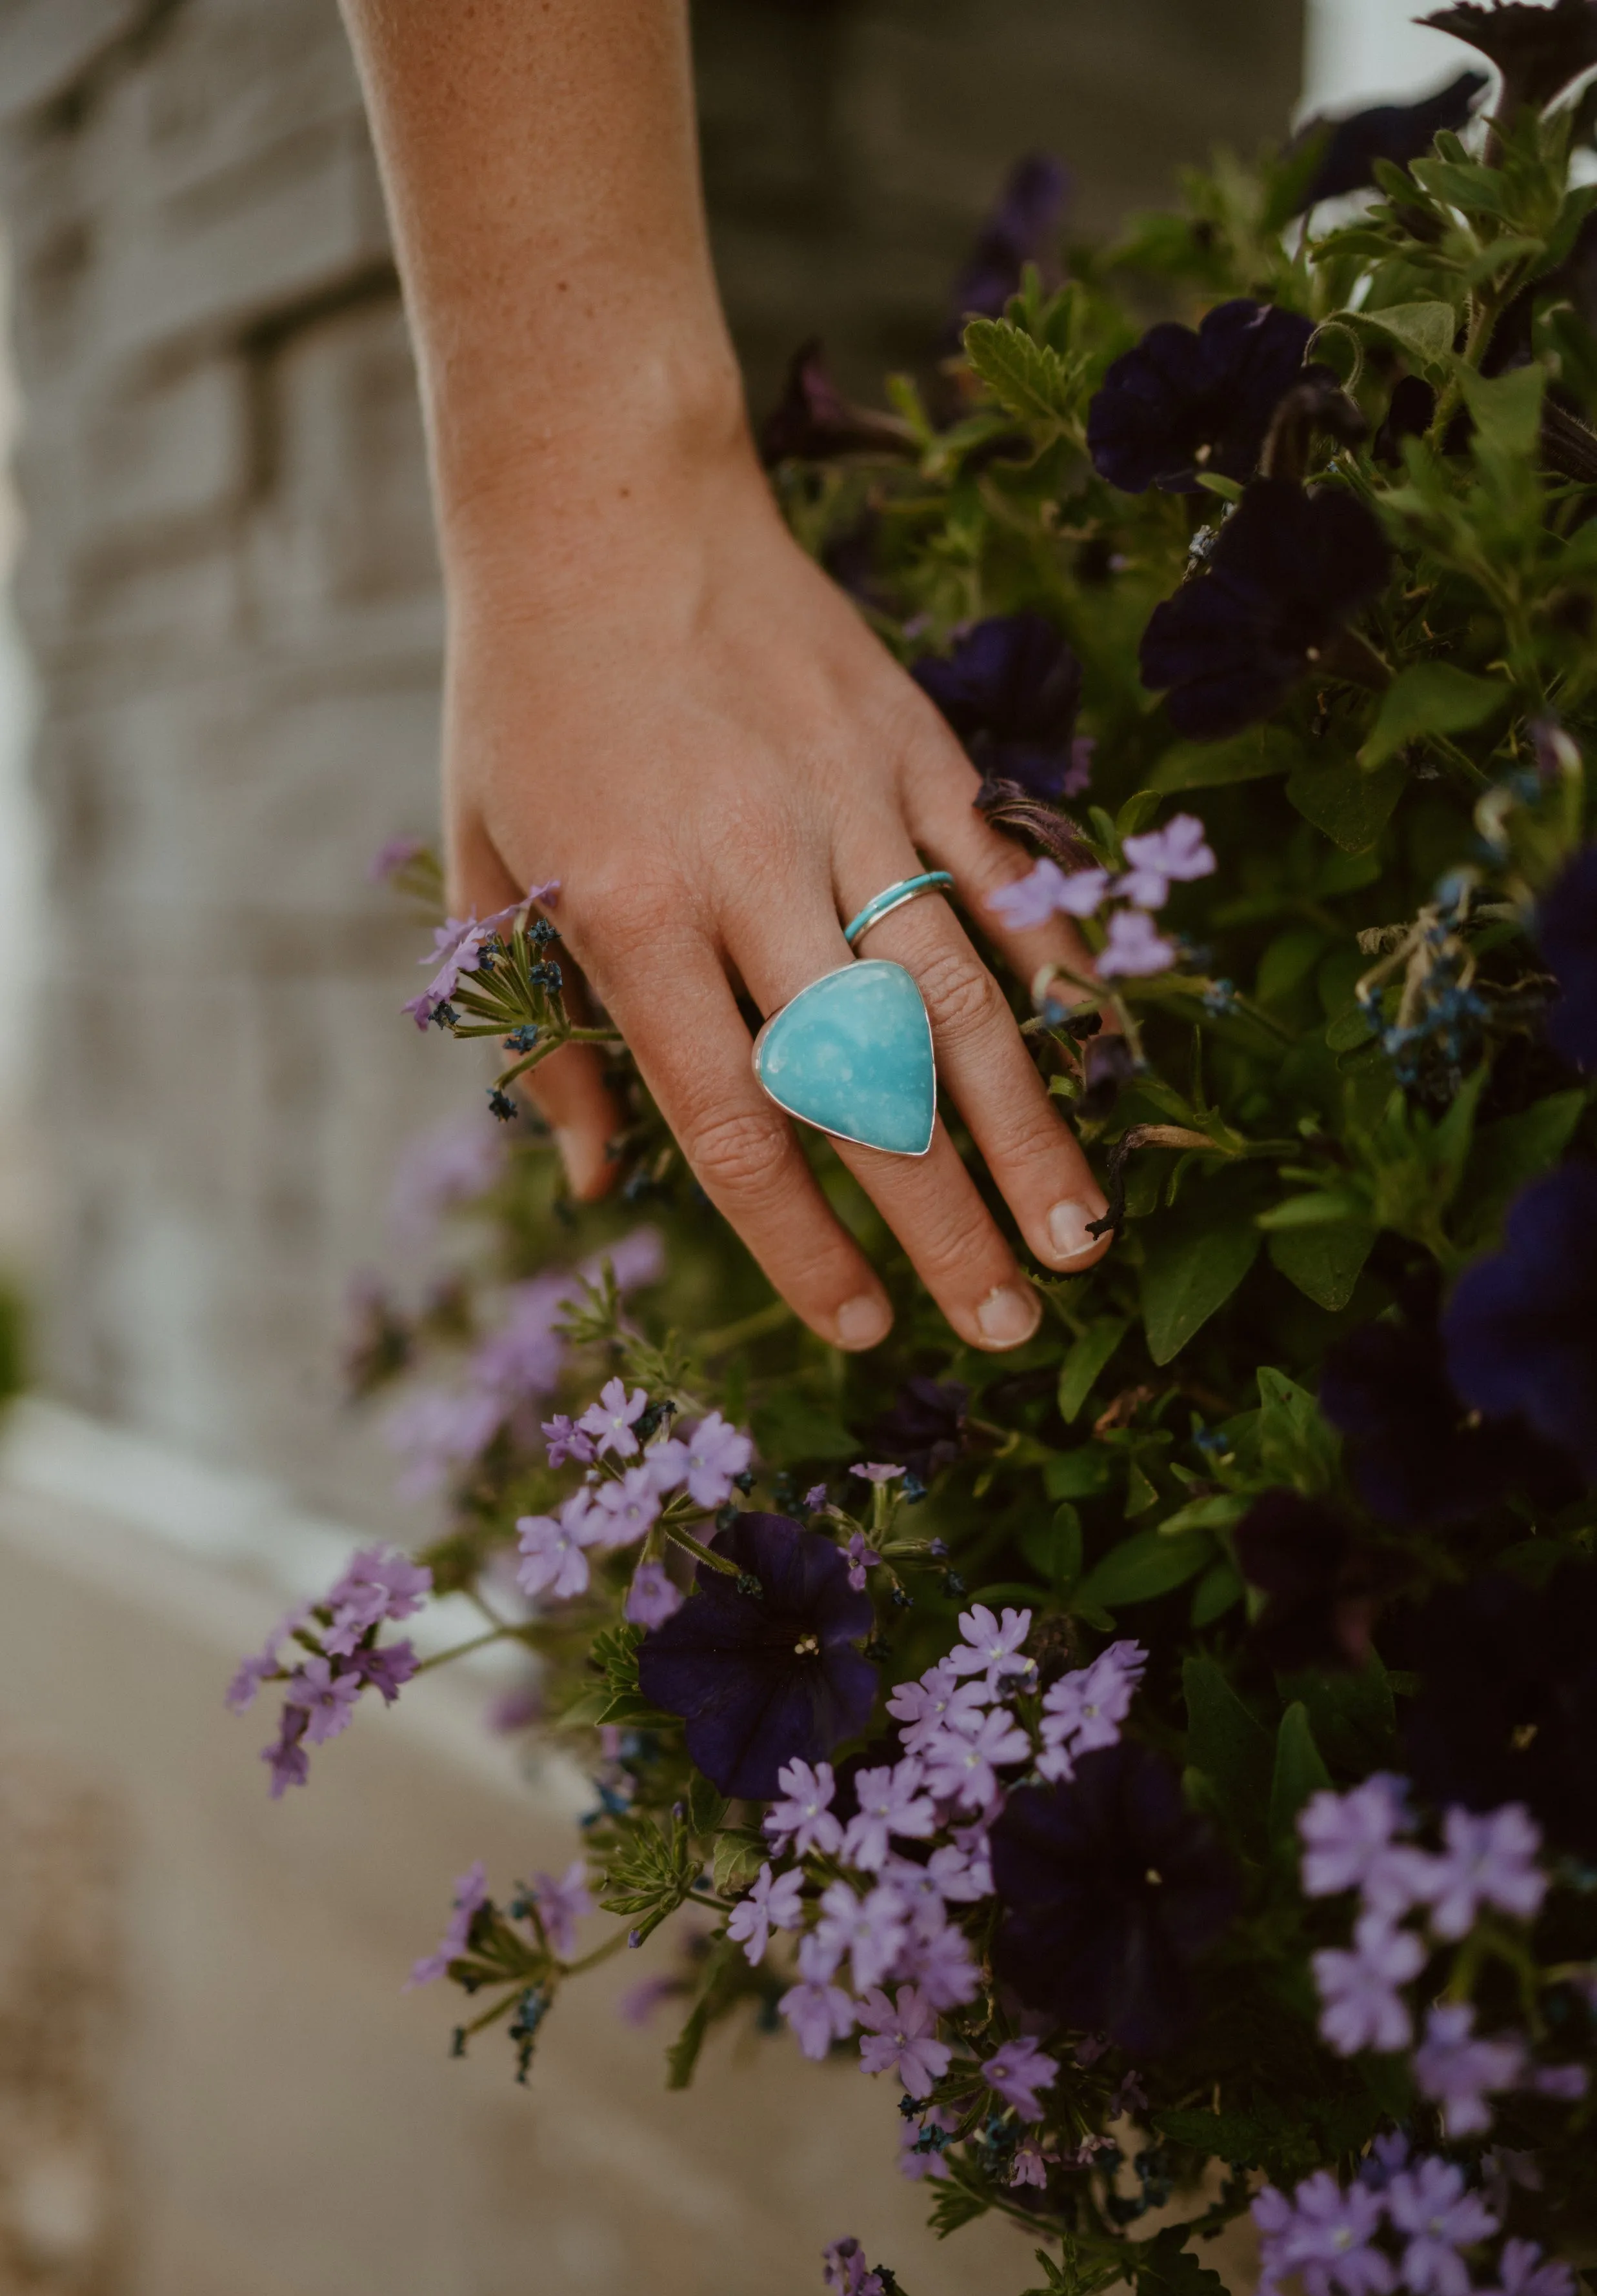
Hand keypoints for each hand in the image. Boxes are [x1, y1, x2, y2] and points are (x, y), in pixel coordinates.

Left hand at [443, 413, 1109, 1354]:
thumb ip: (544, 1036)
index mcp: (632, 915)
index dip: (801, 1243)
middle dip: (943, 1224)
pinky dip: (1054, 969)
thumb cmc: (527, 700)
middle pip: (866, 1085)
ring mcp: (846, 805)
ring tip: (1081, 1238)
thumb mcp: (486, 869)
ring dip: (1027, 1129)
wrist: (604, 500)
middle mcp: (750, 870)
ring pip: (957, 997)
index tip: (858, 1331)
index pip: (733, 1123)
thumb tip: (600, 1185)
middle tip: (1006, 1329)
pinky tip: (1100, 1058)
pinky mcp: (911, 746)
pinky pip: (997, 876)